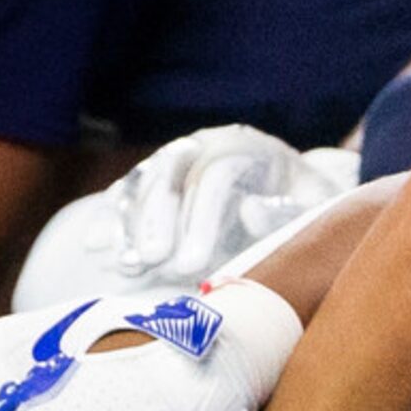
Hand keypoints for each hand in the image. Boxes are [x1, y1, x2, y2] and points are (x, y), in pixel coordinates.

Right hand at [114, 127, 355, 287]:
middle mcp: (205, 144)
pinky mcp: (156, 177)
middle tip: (151, 262)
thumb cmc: (306, 205)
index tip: (192, 265)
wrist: (292, 190)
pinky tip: (96, 246)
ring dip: (130, 225)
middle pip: (171, 173)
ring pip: (143, 182)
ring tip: (127, 266)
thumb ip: (287, 211)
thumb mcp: (314, 207)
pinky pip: (126, 192)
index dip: (201, 220)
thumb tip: (250, 211)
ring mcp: (176, 158)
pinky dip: (110, 218)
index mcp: (247, 146)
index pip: (216, 176)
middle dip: (158, 220)